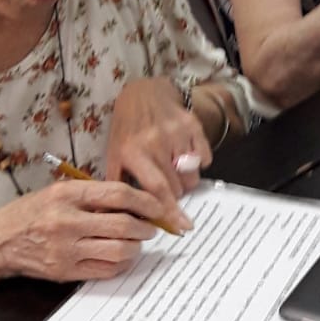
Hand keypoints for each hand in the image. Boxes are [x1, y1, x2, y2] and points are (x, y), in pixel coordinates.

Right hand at [0, 178, 168, 281]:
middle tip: (152, 228)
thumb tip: (133, 202)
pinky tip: (121, 257)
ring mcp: (66, 249)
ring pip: (118, 250)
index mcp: (67, 194)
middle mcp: (67, 221)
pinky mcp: (65, 272)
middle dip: (146, 227)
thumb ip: (92, 195)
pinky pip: (105, 270)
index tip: (158, 206)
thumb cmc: (31, 213)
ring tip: (137, 242)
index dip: (145, 201)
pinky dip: (121, 264)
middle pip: (123, 224)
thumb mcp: (58, 192)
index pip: (118, 194)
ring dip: (136, 247)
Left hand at [105, 76, 208, 219]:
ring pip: (192, 177)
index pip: (156, 189)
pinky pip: (205, 160)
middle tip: (164, 182)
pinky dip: (197, 163)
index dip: (169, 211)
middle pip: (178, 187)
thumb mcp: (114, 153)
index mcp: (133, 152)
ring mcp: (177, 133)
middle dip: (173, 193)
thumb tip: (124, 215)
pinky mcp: (193, 126)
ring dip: (185, 180)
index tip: (181, 227)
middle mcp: (156, 142)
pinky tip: (183, 153)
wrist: (144, 93)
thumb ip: (119, 184)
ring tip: (172, 167)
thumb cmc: (127, 128)